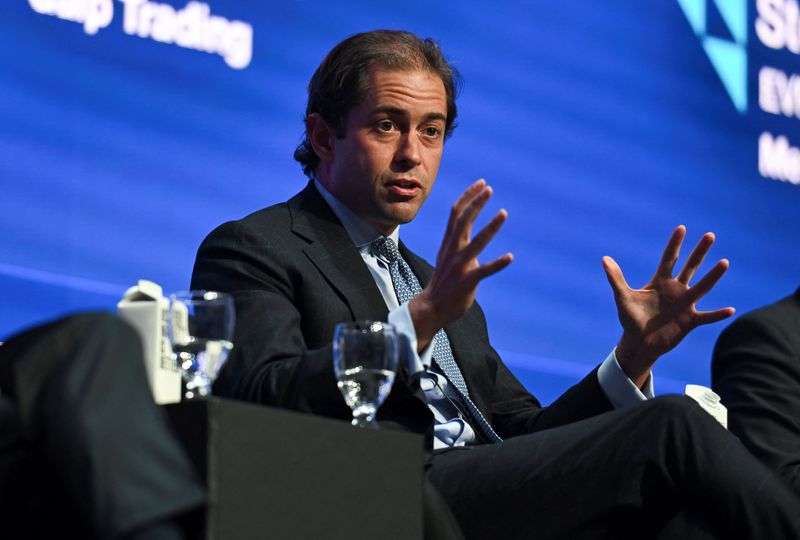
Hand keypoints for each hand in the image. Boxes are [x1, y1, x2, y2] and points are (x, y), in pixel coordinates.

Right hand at [409, 179, 512, 349]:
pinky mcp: (466, 281)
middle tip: (489, 189)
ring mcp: (459, 266)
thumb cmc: (444, 283)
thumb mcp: (449, 258)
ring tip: (503, 213)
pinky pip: (483, 271)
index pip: (456, 213)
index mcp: (449, 243)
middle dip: (476, 203)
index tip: (481, 183)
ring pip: (475, 242)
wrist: (432, 308)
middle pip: (463, 221)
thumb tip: (476, 238)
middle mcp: (453, 251)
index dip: (468, 197)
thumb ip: (460, 246)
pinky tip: (510, 257)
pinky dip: (497, 263)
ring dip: (490, 227)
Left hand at [603, 225, 734, 387]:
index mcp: (660, 282)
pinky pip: (707, 317)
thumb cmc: (630, 319)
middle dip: (699, 252)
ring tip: (725, 262)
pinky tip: (730, 309)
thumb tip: (604, 259)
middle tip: (710, 235)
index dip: (674, 244)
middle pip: (690, 267)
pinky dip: (718, 314)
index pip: (669, 259)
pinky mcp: (690, 321)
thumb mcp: (623, 298)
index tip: (681, 228)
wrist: (640, 342)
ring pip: (702, 287)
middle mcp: (675, 290)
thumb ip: (615, 279)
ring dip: (713, 276)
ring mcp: (685, 304)